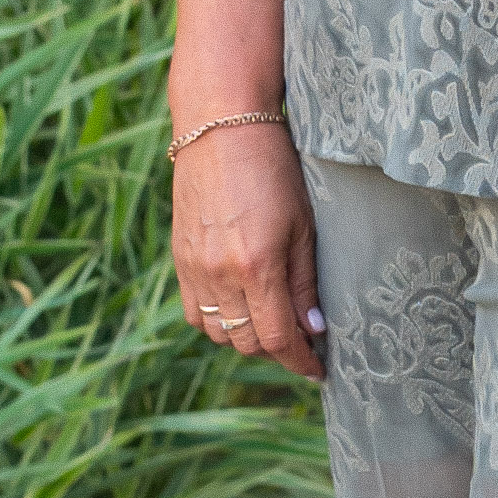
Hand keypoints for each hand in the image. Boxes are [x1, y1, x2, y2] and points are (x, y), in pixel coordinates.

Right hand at [169, 126, 324, 377]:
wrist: (220, 128)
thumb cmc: (273, 169)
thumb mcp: (303, 224)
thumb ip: (305, 282)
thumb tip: (313, 330)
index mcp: (256, 267)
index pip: (277, 338)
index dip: (300, 362)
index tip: (318, 370)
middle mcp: (219, 274)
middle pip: (246, 342)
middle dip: (276, 350)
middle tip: (301, 340)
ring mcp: (194, 268)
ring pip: (217, 333)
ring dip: (245, 338)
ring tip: (270, 321)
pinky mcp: (179, 258)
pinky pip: (194, 312)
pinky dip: (217, 320)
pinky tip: (239, 305)